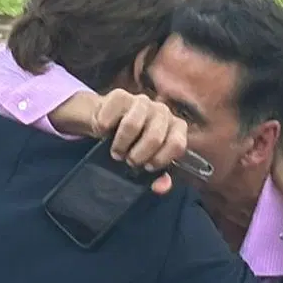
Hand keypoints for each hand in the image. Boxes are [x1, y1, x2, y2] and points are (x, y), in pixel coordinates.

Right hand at [51, 89, 188, 195]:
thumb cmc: (133, 145)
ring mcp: (142, 101)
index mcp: (176, 127)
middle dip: (138, 155)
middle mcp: (163, 111)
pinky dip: (104, 129)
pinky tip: (104, 132)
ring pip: (132, 125)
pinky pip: (111, 115)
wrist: (109, 124)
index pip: (178, 144)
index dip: (161, 160)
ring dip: (120, 144)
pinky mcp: (120, 95)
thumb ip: (158, 176)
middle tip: (128, 160)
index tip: (147, 167)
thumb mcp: (148, 161)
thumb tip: (161, 186)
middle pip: (154, 137)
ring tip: (117, 151)